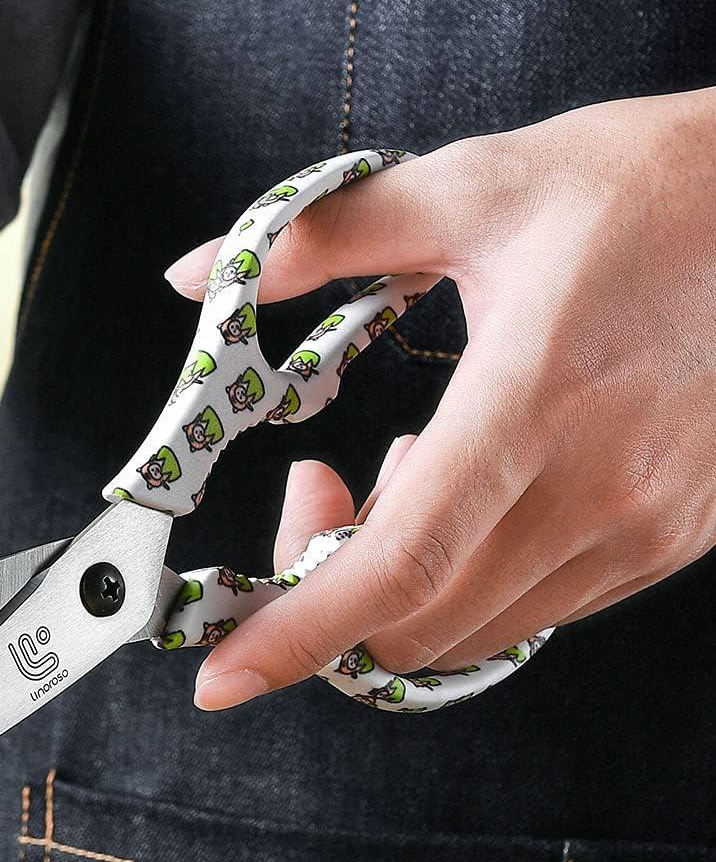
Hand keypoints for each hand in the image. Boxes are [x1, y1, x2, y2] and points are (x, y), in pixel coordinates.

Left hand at [162, 90, 715, 710]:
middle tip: (315, 488)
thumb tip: (193, 273)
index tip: (220, 677)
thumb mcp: (472, 184)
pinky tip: (473, 489)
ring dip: (399, 590)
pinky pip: (536, 613)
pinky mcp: (671, 543)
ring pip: (473, 634)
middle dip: (326, 594)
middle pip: (417, 624)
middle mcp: (598, 487)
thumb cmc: (638, 188)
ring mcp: (644, 528)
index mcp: (535, 397)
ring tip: (409, 468)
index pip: (398, 561)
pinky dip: (466, 584)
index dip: (298, 633)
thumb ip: (320, 236)